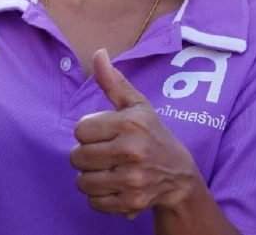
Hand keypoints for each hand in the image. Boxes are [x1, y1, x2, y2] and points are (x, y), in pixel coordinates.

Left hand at [71, 49, 202, 218]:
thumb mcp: (137, 106)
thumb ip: (114, 82)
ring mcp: (132, 179)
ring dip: (90, 178)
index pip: (80, 130)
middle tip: (105, 154)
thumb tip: (98, 53)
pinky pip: (93, 202)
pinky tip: (115, 186)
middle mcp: (132, 150)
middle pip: (77, 157)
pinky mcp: (131, 202)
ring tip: (108, 170)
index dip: (88, 132)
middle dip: (86, 156)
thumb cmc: (153, 134)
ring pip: (82, 182)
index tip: (104, 134)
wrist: (179, 174)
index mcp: (131, 123)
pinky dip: (100, 197)